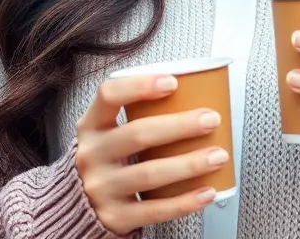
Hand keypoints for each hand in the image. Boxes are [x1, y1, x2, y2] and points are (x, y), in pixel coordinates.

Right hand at [74, 74, 228, 234]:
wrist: (81, 206)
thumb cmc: (109, 159)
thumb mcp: (109, 133)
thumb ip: (138, 115)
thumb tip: (196, 92)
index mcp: (91, 126)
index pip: (108, 95)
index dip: (140, 86)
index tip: (173, 82)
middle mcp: (91, 155)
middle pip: (137, 135)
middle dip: (180, 126)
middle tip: (211, 119)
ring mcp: (101, 188)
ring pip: (150, 174)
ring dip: (189, 164)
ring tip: (218, 156)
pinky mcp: (114, 216)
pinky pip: (155, 210)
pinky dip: (185, 202)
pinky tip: (208, 192)